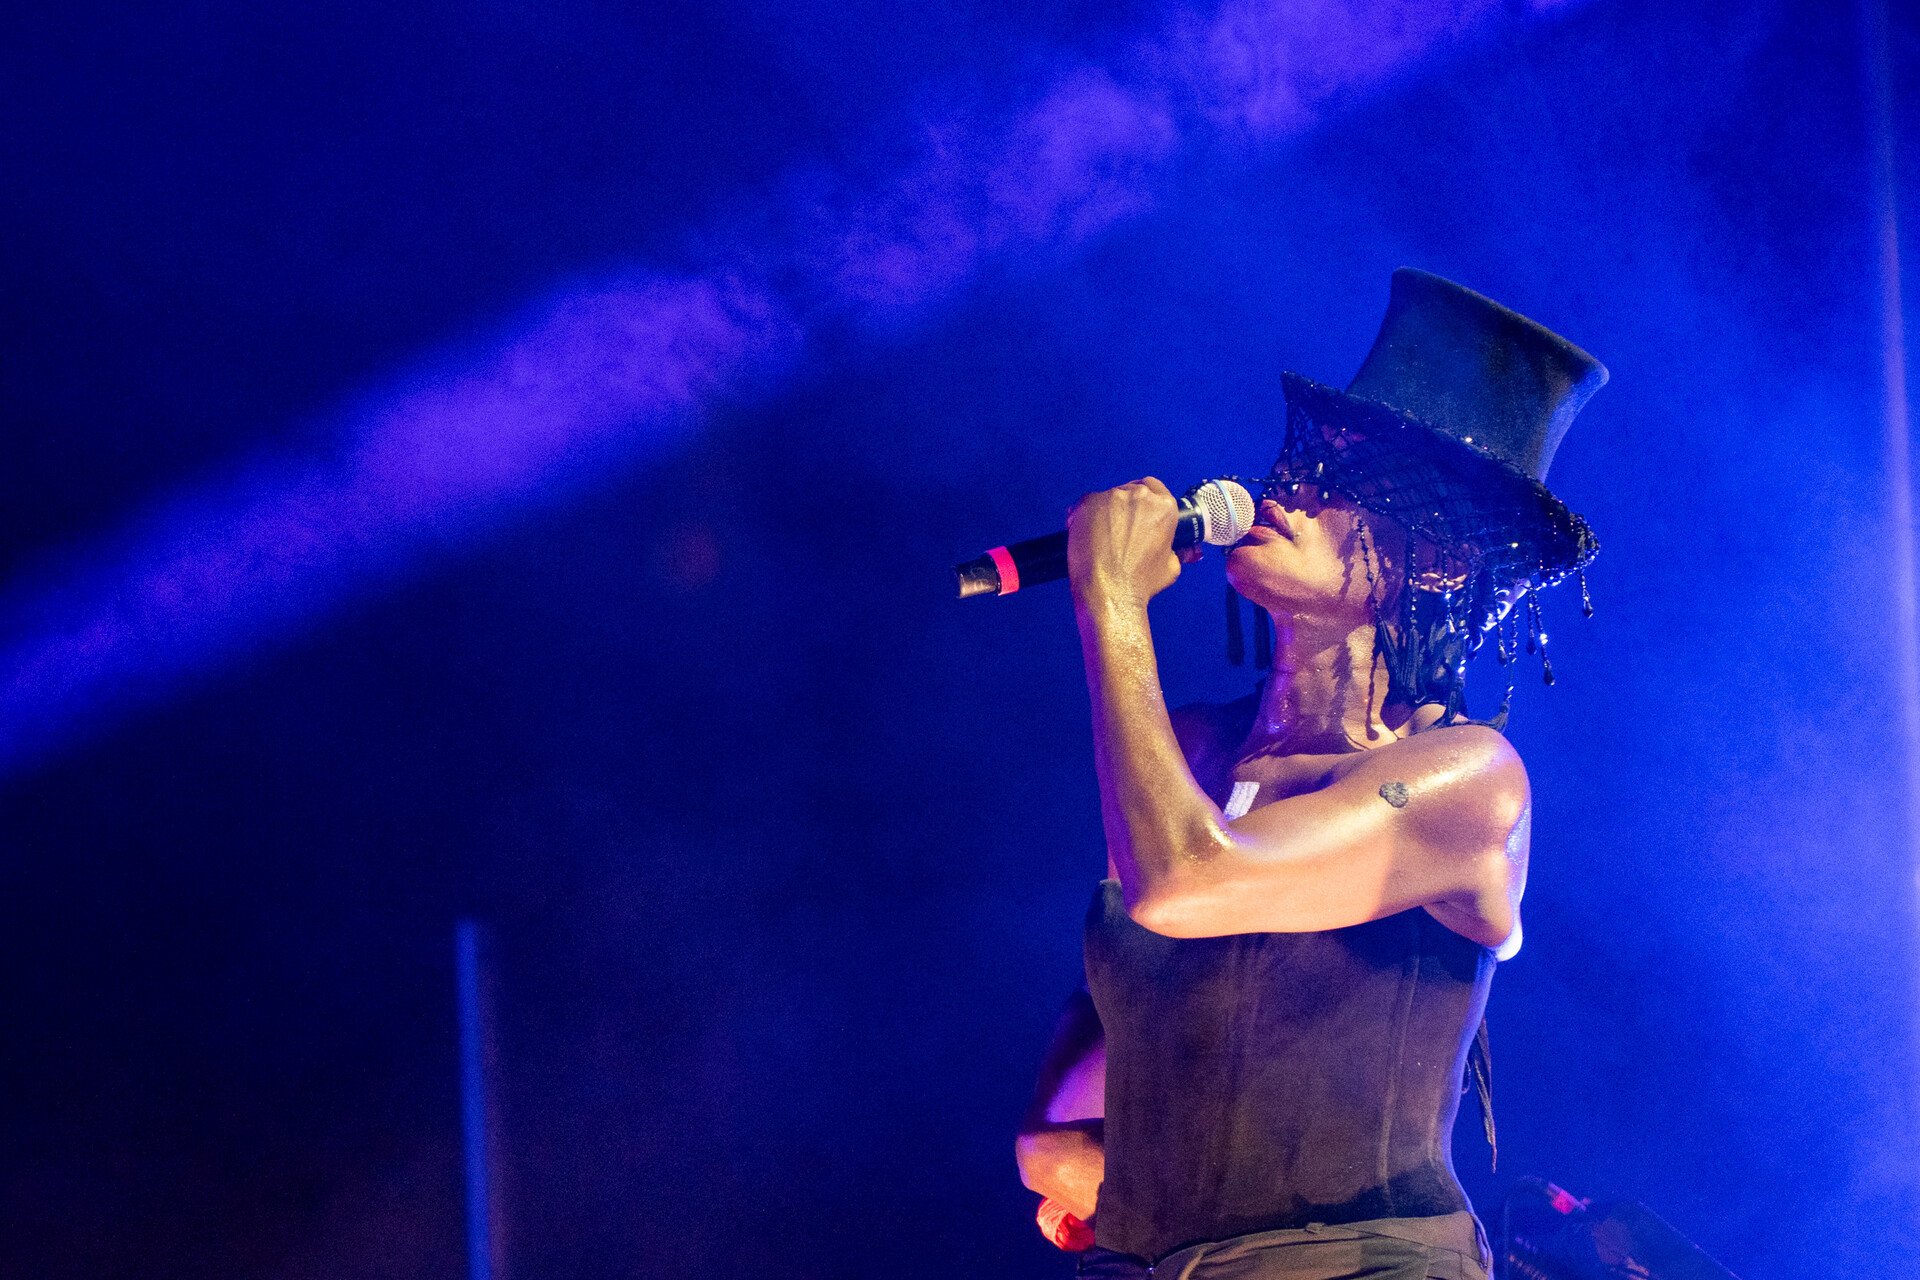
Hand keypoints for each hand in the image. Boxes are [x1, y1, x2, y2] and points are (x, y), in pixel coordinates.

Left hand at [1066, 478, 1186, 606]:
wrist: (1111, 592)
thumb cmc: (1141, 583)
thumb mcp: (1171, 567)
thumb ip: (1175, 550)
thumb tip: (1178, 550)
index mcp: (1164, 506)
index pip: (1154, 487)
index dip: (1145, 500)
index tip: (1138, 512)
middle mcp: (1139, 496)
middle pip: (1130, 491)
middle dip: (1125, 507)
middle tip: (1119, 530)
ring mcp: (1111, 497)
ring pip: (1107, 499)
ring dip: (1105, 513)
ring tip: (1102, 539)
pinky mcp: (1086, 503)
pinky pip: (1085, 506)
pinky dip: (1084, 518)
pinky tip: (1087, 538)